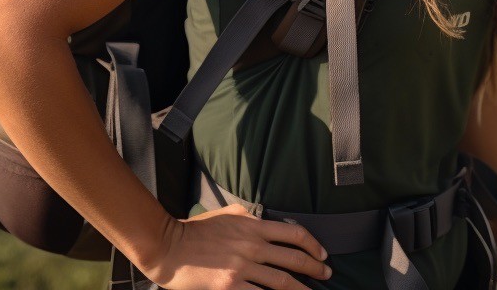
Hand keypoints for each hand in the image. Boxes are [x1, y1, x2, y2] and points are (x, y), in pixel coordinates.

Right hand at [141, 204, 331, 288]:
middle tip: (328, 275)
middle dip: (315, 269)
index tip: (323, 255)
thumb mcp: (226, 214)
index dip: (313, 245)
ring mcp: (242, 268)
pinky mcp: (230, 287)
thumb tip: (265, 220)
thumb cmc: (195, 230)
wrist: (168, 246)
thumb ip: (248, 218)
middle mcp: (251, 246)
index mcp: (252, 226)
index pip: (293, 233)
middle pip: (293, 259)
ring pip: (281, 282)